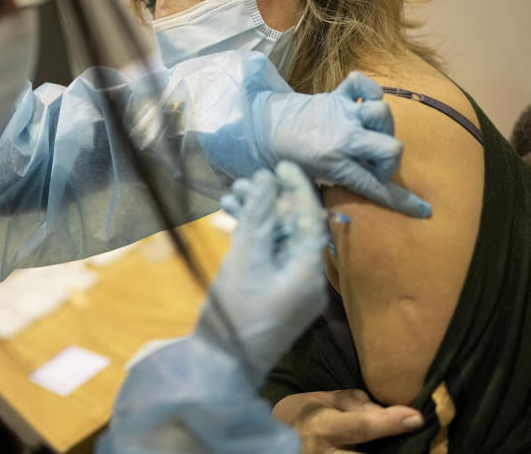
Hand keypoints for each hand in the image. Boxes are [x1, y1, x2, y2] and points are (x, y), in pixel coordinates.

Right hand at [197, 162, 329, 381]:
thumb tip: (267, 180)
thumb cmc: (235, 314)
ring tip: (229, 197)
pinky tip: (231, 219)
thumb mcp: (245, 260)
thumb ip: (258, 217)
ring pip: (277, 239)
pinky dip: (252, 237)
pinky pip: (269, 255)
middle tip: (242, 181)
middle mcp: (307, 278)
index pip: (310, 217)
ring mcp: (291, 287)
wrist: (220, 367)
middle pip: (293, 226)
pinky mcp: (274, 293)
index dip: (296, 186)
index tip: (280, 163)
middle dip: (268, 200)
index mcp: (308, 271)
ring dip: (256, 216)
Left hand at [254, 71, 430, 217]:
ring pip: (383, 113)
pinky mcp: (336, 95)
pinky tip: (362, 104)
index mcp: (334, 164)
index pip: (375, 186)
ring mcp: (342, 113)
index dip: (402, 202)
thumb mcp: (307, 184)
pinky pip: (362, 82)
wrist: (260, 128)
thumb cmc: (283, 161)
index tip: (422, 210)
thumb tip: (342, 217)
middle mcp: (343, 137)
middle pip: (392, 148)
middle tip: (373, 167)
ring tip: (368, 136)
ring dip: (382, 128)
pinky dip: (368, 90)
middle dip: (390, 163)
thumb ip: (331, 193)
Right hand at [273, 390, 423, 453]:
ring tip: (404, 447)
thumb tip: (382, 410)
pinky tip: (382, 450)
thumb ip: (352, 402)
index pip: (361, 425)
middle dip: (392, 452)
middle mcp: (324, 453)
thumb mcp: (321, 398)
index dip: (390, 422)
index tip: (416, 417)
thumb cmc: (300, 414)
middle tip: (418, 445)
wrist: (269, 437)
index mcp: (322, 426)